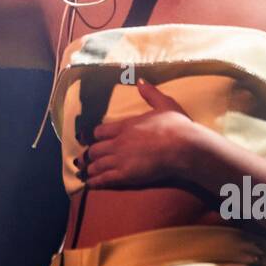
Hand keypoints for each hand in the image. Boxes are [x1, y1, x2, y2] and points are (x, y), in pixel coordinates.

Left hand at [75, 80, 206, 190]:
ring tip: (84, 173)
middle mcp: (118, 142)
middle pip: (95, 149)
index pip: (100, 131)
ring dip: (89, 169)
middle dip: (89, 155)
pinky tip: (89, 184)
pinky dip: (94, 182)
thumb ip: (150, 93)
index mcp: (125, 125)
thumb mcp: (164, 104)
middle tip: (82, 159)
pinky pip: (104, 179)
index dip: (96, 136)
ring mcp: (120, 159)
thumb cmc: (176, 125)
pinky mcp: (125, 175)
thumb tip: (140, 80)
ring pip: (97, 164)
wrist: (183, 147)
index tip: (93, 139)